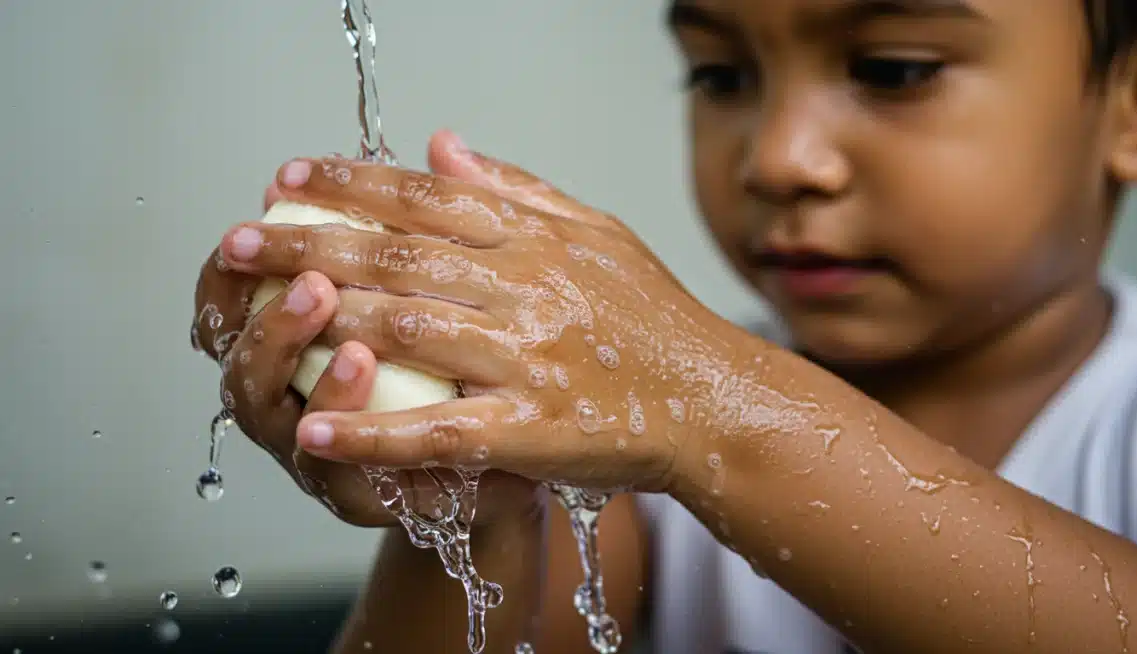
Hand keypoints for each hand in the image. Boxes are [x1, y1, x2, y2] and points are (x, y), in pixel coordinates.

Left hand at [216, 133, 741, 492]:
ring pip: (411, 330)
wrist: (713, 400)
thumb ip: (517, 189)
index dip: (350, 185)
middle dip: (310, 244)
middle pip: (400, 257)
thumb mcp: (597, 234)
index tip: (287, 180)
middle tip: (238, 241)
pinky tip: (318, 432)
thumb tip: (441, 144)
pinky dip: (376, 432)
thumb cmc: (655, 320)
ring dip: (327, 320)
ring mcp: (530, 360)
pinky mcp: (535, 430)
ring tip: (258, 313)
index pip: (427, 200)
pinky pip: (442, 431)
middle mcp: (529, 290)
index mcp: (538, 241)